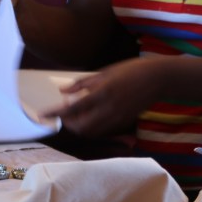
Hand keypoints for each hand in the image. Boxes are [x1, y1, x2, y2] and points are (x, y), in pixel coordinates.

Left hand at [43, 58, 164, 136]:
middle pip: (81, 127)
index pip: (73, 108)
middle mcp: (109, 109)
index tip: (42, 115)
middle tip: (62, 114)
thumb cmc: (132, 70)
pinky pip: (103, 130)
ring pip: (92, 132)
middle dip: (68, 123)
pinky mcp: (124, 121)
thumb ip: (83, 83)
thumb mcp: (106, 72)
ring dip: (79, 127)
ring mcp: (118, 117)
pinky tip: (91, 115)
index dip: (55, 113)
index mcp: (103, 93)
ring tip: (75, 115)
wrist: (158, 79)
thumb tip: (63, 91)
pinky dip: (92, 126)